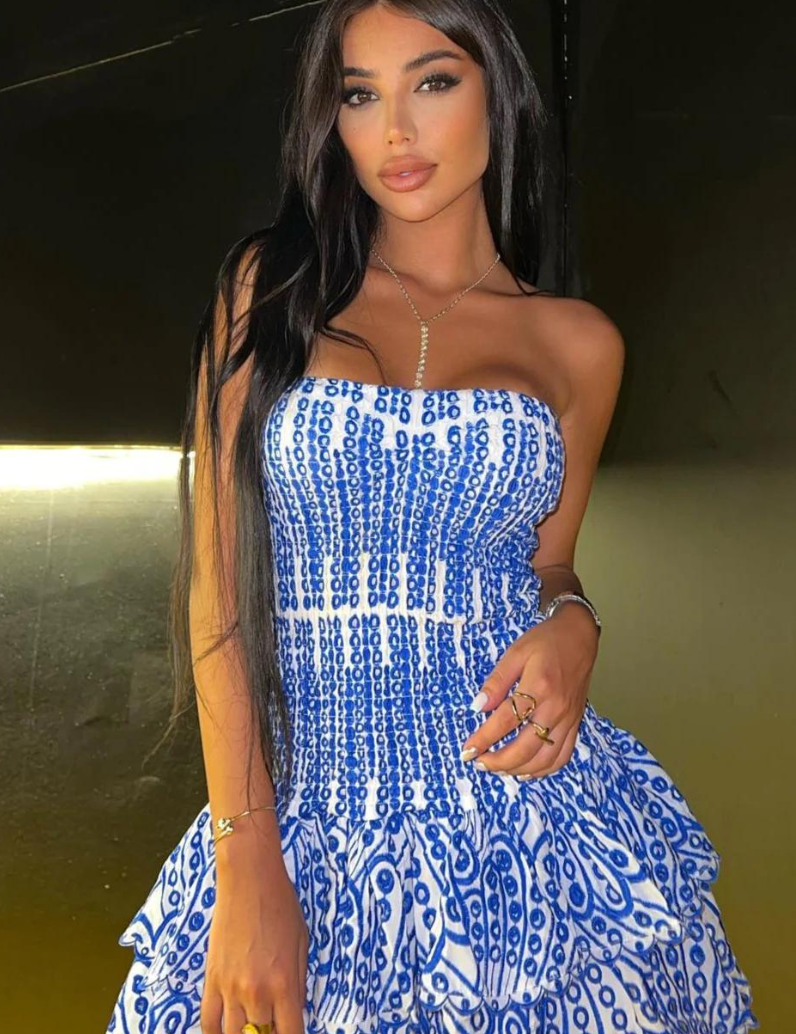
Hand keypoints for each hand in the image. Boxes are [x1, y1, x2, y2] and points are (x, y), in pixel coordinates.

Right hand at [201, 826, 309, 1033]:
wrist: (249, 878)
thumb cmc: (281, 904)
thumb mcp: (302, 942)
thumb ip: (300, 982)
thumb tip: (298, 1009)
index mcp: (285, 984)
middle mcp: (257, 992)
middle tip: (272, 1025)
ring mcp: (231, 988)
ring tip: (251, 1026)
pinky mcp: (212, 979)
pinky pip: (209, 1022)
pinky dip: (216, 1033)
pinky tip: (226, 1030)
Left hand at [460, 603, 599, 778]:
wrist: (579, 636)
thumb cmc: (545, 642)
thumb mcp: (516, 652)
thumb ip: (497, 681)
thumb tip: (477, 706)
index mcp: (538, 686)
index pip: (506, 720)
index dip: (484, 738)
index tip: (467, 750)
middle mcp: (555, 707)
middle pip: (526, 747)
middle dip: (499, 761)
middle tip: (479, 762)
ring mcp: (568, 719)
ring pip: (544, 758)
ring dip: (518, 769)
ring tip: (497, 769)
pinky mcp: (576, 724)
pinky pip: (563, 756)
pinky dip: (544, 770)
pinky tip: (526, 771)